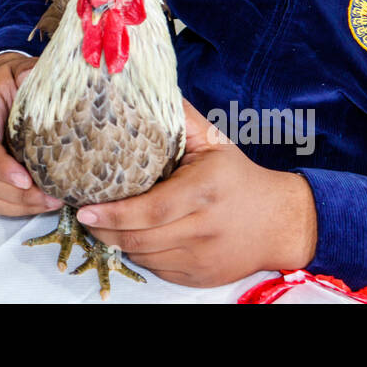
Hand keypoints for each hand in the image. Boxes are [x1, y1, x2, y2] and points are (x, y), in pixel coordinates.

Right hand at [0, 52, 63, 216]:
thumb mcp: (19, 70)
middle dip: (17, 194)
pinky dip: (13, 209)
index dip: (0, 166)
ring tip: (49, 204)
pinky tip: (38, 205)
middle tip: (50, 197)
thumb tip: (33, 77)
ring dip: (17, 206)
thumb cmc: (9, 82)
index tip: (26, 179)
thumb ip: (27, 73)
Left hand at [76, 98, 318, 287]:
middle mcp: (204, 228)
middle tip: (86, 216)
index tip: (85, 209)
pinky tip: (137, 237)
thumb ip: (180, 117)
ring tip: (106, 224)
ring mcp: (203, 258)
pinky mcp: (201, 277)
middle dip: (105, 230)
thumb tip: (148, 88)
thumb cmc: (239, 176)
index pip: (150, 210)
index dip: (113, 213)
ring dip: (119, 242)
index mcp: (203, 191)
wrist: (280, 222)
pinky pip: (158, 269)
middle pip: (140, 238)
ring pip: (144, 257)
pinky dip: (141, 255)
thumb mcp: (213, 140)